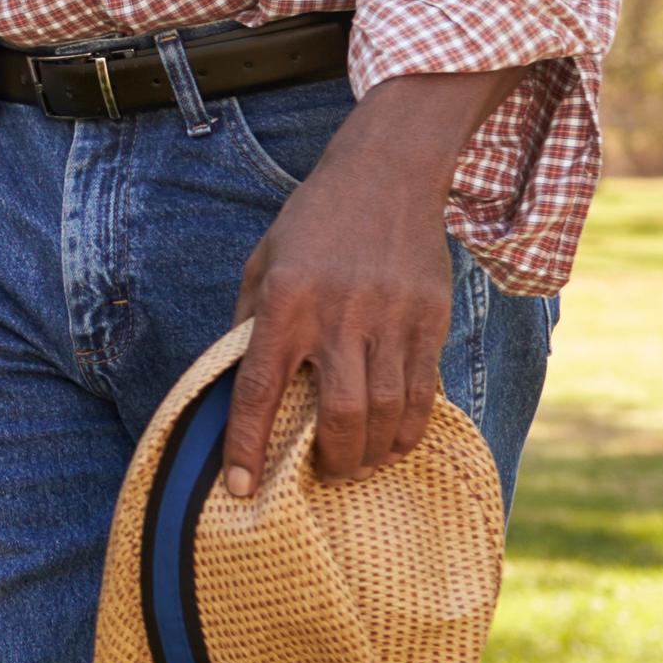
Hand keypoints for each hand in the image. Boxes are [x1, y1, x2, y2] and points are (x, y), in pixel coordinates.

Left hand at [221, 70, 509, 495]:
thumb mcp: (262, 262)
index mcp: (285, 301)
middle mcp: (339, 313)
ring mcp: (391, 317)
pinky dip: (409, 428)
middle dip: (331, 461)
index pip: (258, 388)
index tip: (240, 489)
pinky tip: (395, 441)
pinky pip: (423, 391)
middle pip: (340, 414)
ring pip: (386, 410)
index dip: (245, 445)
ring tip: (358, 466)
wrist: (386, 173)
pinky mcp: (430, 318)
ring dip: (372, 453)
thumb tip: (232, 389)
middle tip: (323, 476)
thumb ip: (249, 324)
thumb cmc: (312, 223)